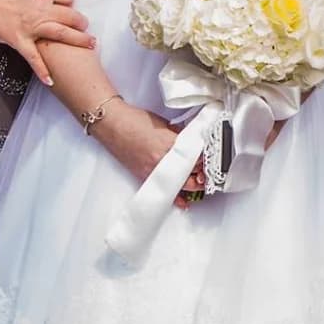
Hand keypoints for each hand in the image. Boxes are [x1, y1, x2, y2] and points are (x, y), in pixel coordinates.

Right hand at [0, 0, 94, 85]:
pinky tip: (51, 80)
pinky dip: (43, 71)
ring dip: (79, 39)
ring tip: (91, 44)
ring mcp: (32, 26)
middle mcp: (42, 9)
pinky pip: (34, 58)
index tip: (71, 5)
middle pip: (71, 15)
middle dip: (81, 21)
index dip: (71, 1)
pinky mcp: (19, 40)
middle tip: (87, 25)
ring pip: (62, 34)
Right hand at [91, 101, 207, 207]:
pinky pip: (163, 190)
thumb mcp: (164, 124)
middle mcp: (162, 160)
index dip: (205, 160)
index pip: (196, 157)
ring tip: (200, 186)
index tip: (210, 159)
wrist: (113, 125)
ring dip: (191, 187)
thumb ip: (178, 135)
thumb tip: (189, 142)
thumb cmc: (135, 120)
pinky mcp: (143, 176)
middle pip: (190, 175)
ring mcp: (152, 171)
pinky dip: (174, 197)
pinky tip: (182, 202)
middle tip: (207, 174)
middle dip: (202, 177)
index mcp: (171, 144)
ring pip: (179, 186)